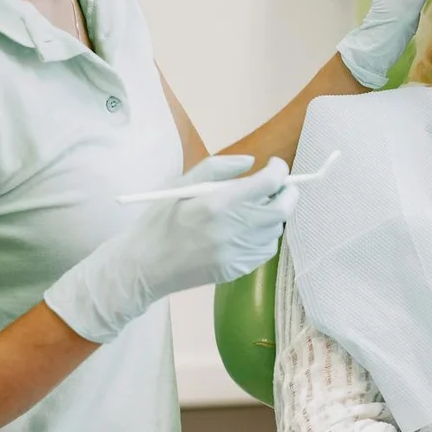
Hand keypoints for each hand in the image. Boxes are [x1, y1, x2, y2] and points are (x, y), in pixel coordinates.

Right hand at [44, 155, 297, 341]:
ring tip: (254, 208)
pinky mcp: (237, 269)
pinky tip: (245, 230)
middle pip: (282, 209)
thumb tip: (250, 162)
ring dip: (273, 215)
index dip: (278, 170)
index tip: (274, 165)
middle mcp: (233, 229)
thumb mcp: (181, 184)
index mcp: (218, 203)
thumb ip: (218, 167)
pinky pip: (265, 250)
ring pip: (275, 230)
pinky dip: (263, 236)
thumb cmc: (159, 221)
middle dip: (287, 193)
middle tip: (279, 185)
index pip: (268, 183)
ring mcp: (237, 253)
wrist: (144, 266)